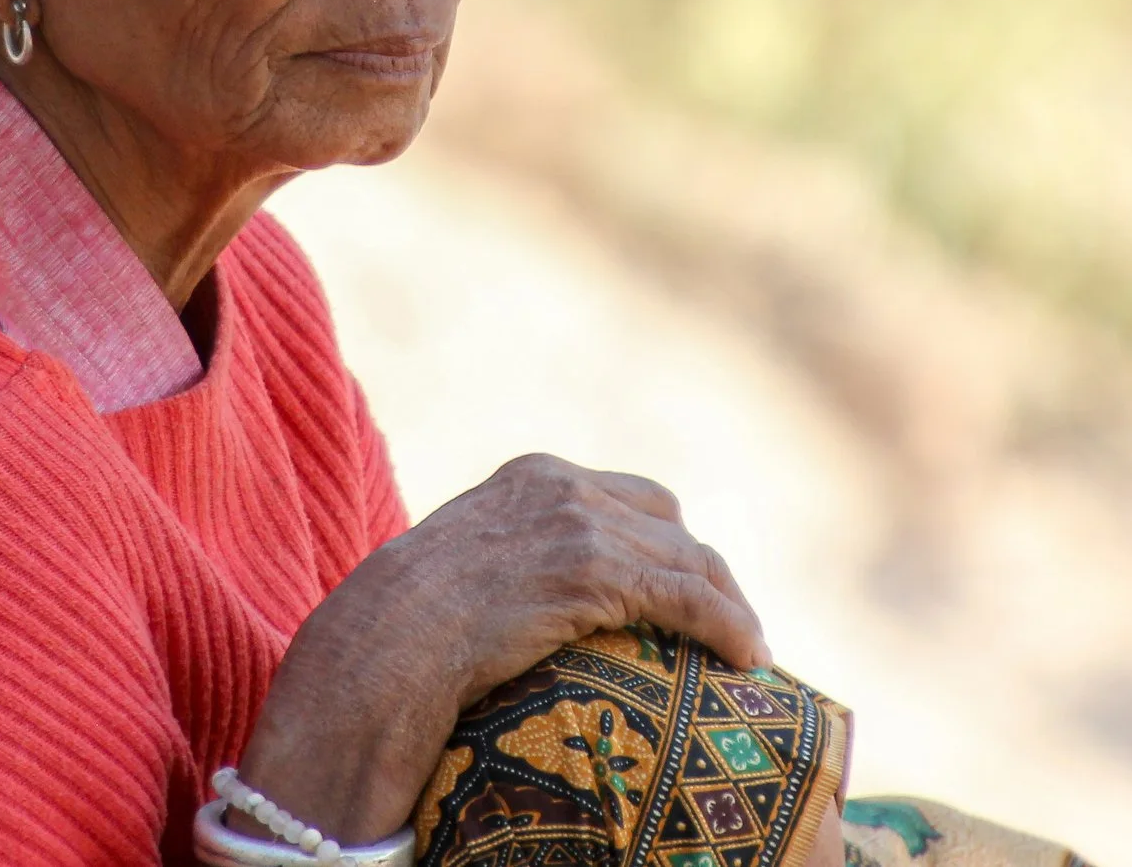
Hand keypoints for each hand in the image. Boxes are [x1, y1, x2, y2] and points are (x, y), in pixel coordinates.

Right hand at [234, 453, 767, 843]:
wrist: (382, 643)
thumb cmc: (401, 626)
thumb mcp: (459, 566)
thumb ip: (506, 561)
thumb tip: (527, 605)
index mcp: (531, 475)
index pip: (630, 497)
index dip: (666, 544)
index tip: (686, 583)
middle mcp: (562, 486)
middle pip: (668, 522)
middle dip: (702, 570)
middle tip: (727, 621)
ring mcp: (580, 525)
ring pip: (688, 559)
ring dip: (729, 605)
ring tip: (749, 649)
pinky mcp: (594, 573)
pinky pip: (687, 596)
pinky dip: (727, 625)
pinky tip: (747, 657)